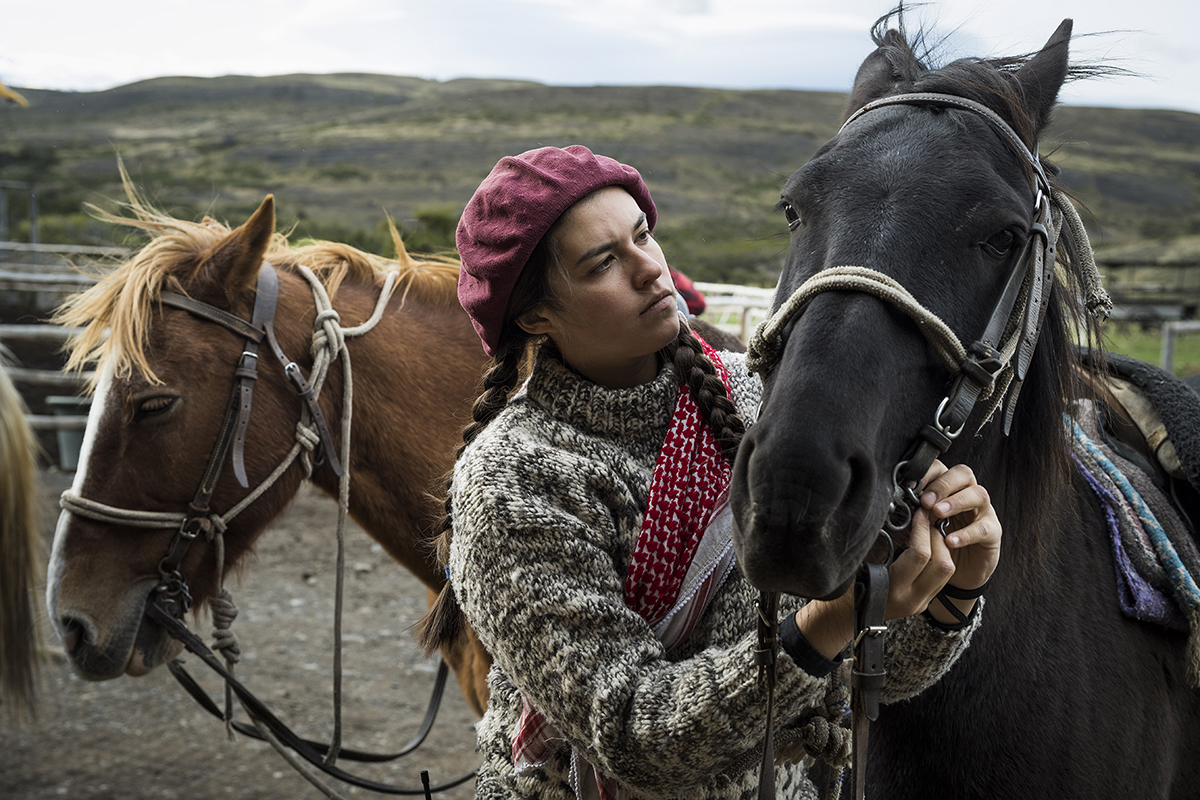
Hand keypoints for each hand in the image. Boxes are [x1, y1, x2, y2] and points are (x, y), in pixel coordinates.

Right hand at [795, 460, 1002, 654]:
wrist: (848, 617)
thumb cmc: (848, 588)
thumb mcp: (863, 563)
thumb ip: (885, 543)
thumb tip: (903, 517)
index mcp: (895, 590)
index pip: (921, 555)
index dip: (922, 529)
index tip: (919, 512)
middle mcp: (913, 599)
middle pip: (943, 564)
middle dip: (937, 536)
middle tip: (928, 518)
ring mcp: (921, 603)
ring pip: (947, 571)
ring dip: (942, 547)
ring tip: (928, 529)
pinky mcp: (925, 602)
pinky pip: (941, 577)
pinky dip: (938, 557)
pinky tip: (927, 544)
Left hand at [897, 460, 1001, 624]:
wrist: (958, 572)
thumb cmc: (936, 543)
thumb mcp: (919, 527)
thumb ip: (910, 514)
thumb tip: (890, 507)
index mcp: (948, 489)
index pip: (942, 468)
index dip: (928, 472)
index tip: (911, 485)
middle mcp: (968, 494)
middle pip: (963, 474)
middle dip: (943, 485)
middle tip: (926, 501)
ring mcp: (983, 512)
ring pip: (978, 494)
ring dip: (956, 502)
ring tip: (938, 514)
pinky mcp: (993, 532)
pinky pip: (984, 528)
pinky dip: (966, 533)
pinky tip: (950, 541)